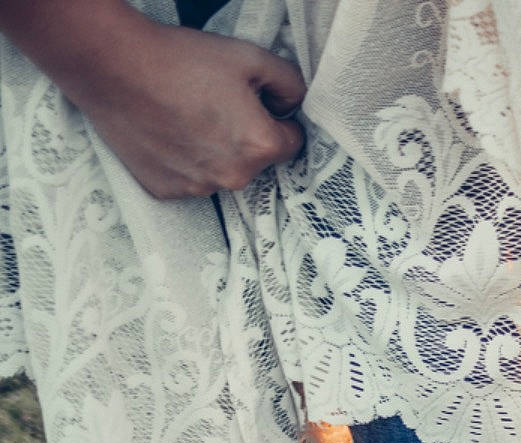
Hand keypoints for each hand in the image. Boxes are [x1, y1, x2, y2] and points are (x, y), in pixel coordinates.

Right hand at [13, 3, 306, 199]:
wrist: (111, 65)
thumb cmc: (181, 58)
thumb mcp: (252, 57)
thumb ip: (290, 84)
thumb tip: (292, 106)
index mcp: (261, 146)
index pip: (293, 142)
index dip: (276, 118)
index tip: (254, 103)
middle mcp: (234, 177)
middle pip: (257, 160)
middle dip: (245, 136)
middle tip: (214, 104)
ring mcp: (197, 188)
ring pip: (222, 171)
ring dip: (214, 151)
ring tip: (186, 115)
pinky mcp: (165, 190)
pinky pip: (188, 179)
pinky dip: (183, 161)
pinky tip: (166, 132)